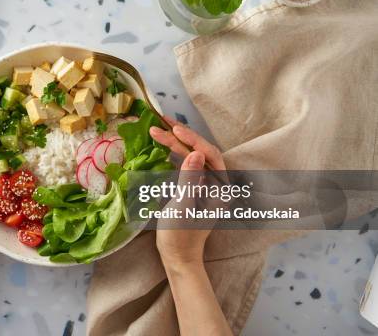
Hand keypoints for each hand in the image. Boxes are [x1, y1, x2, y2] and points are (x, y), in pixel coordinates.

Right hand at [149, 116, 225, 267]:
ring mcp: (204, 184)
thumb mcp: (183, 206)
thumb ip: (189, 179)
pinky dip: (173, 152)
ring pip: (192, 155)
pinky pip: (185, 163)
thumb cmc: (180, 235)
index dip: (192, 140)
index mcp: (221, 188)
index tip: (173, 130)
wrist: (178, 257)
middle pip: (200, 151)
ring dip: (175, 141)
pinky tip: (162, 143)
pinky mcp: (193, 186)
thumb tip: (195, 153)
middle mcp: (216, 183)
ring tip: (158, 127)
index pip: (210, 154)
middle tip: (160, 122)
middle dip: (181, 136)